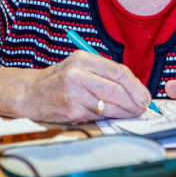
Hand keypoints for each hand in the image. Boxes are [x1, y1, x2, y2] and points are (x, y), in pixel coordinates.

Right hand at [25, 51, 150, 122]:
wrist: (30, 93)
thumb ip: (105, 73)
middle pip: (117, 90)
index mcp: (84, 59)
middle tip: (143, 108)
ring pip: (110, 106)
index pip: (119, 72)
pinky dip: (109, 117)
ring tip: (133, 113)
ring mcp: (74, 95)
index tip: (145, 96)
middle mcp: (78, 75)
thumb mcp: (81, 66)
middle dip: (135, 102)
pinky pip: (98, 116)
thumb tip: (135, 88)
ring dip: (126, 113)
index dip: (137, 86)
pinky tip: (114, 116)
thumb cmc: (60, 79)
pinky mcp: (71, 112)